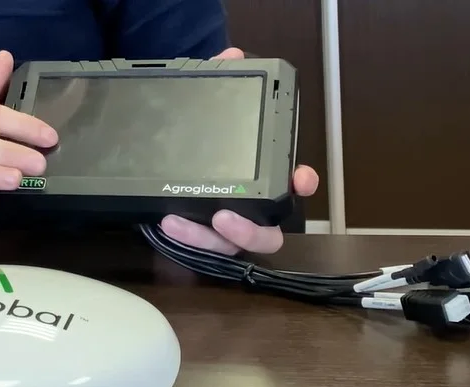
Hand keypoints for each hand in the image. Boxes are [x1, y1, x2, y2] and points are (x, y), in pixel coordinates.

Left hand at [159, 47, 319, 254]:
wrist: (170, 160)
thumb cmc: (203, 138)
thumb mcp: (206, 108)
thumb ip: (220, 83)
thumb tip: (232, 55)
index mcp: (264, 179)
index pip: (294, 187)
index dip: (302, 185)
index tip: (300, 179)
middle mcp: (252, 211)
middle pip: (268, 235)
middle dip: (250, 231)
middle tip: (225, 217)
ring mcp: (228, 232)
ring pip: (229, 248)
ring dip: (206, 237)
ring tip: (179, 220)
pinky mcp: (203, 241)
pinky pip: (199, 248)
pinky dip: (185, 236)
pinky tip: (167, 220)